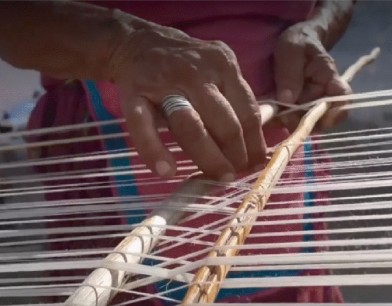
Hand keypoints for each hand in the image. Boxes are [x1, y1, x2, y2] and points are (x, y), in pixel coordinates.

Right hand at [109, 26, 266, 180]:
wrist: (136, 42)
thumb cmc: (185, 65)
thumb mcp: (216, 70)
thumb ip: (235, 100)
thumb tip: (256, 148)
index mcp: (224, 65)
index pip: (249, 111)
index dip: (255, 144)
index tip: (255, 165)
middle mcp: (198, 73)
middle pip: (225, 122)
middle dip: (235, 155)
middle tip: (233, 176)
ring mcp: (165, 83)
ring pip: (192, 127)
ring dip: (208, 157)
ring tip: (214, 178)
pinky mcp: (135, 93)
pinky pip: (144, 127)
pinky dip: (155, 151)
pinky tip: (167, 171)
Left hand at [273, 23, 350, 132]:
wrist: (295, 39)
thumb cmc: (298, 40)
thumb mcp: (291, 50)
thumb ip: (290, 73)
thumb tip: (287, 100)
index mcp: (329, 78)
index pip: (343, 99)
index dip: (336, 113)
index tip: (317, 119)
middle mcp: (324, 94)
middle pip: (323, 118)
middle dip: (303, 121)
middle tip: (282, 116)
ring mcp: (312, 102)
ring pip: (308, 122)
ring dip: (291, 122)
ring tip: (275, 115)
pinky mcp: (300, 106)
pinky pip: (295, 119)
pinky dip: (285, 120)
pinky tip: (273, 115)